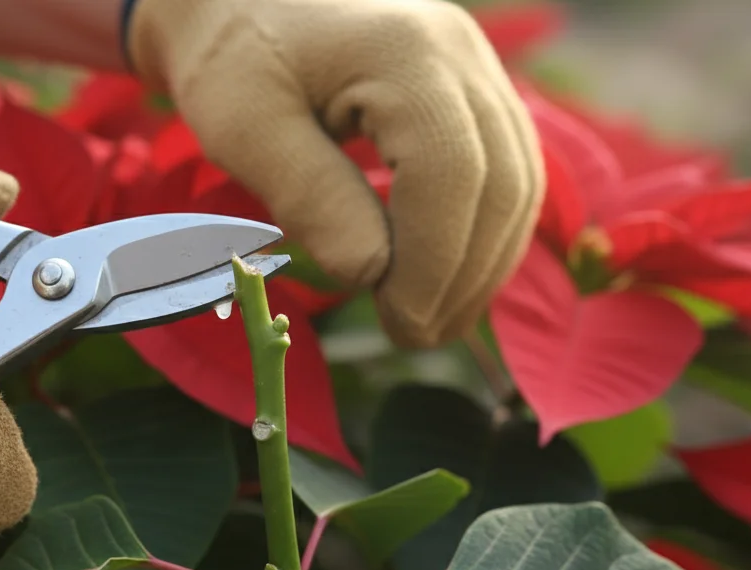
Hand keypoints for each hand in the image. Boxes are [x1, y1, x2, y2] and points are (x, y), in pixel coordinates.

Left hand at [127, 0, 545, 346]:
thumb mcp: (246, 127)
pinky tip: (445, 279)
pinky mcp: (474, 91)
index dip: (435, 262)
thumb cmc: (231, 58)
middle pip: (503, 183)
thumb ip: (309, 196)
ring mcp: (476, 67)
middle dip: (465, 276)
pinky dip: (483, 235)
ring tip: (430, 322)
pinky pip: (506, 172)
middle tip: (414, 336)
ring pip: (518, 183)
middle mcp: (460, 52)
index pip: (453, 174)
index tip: (399, 323)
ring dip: (482, 265)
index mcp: (404, 51)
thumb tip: (371, 276)